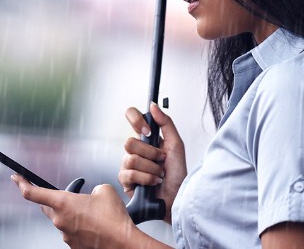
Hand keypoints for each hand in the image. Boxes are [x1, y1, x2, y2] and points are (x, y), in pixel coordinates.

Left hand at [12, 175, 146, 248]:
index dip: (21, 183)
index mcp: (63, 203)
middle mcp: (59, 220)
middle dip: (55, 200)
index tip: (16, 178)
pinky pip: (72, 232)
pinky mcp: (73, 246)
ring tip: (94, 214)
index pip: (32, 193)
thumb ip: (92, 189)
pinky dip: (81, 227)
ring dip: (72, 215)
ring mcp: (65, 235)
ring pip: (62, 220)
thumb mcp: (104, 190)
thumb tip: (91, 195)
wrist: (123, 243)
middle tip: (70, 197)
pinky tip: (96, 226)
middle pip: (48, 207)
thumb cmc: (114, 217)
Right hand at [119, 102, 185, 223]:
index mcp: (146, 139)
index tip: (148, 131)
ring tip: (159, 175)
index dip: (135, 120)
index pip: (131, 117)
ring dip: (151, 169)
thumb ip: (166, 123)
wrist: (177, 197)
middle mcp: (135, 151)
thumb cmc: (178, 174)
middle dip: (151, 154)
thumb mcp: (176, 145)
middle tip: (161, 161)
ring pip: (130, 159)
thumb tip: (153, 106)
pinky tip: (153, 183)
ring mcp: (128, 165)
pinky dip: (146, 179)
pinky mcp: (125, 181)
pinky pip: (129, 174)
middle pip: (129, 142)